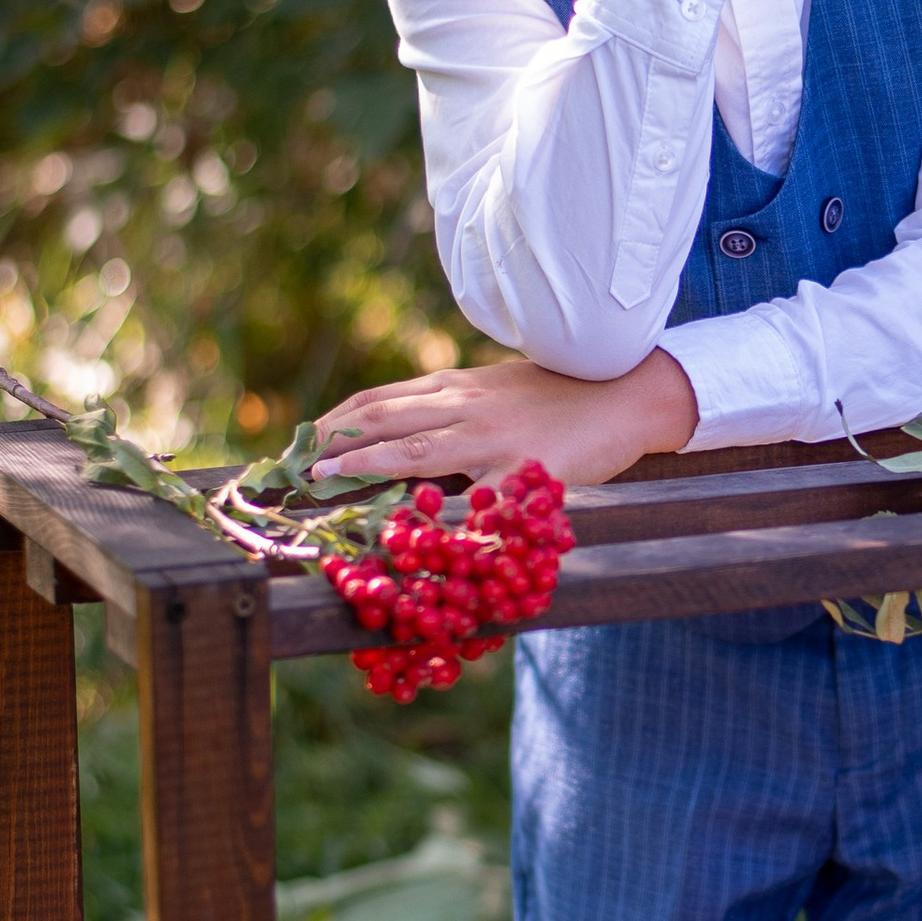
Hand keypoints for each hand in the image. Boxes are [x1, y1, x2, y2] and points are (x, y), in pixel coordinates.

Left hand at [309, 350, 698, 489]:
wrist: (628, 395)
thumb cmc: (566, 397)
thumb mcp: (500, 392)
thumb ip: (456, 408)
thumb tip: (409, 429)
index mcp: (457, 388)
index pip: (380, 400)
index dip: (335, 421)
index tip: (299, 442)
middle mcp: (465, 406)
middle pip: (381, 419)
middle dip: (330, 443)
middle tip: (293, 466)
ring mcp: (492, 438)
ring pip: (411, 448)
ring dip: (360, 464)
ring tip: (321, 480)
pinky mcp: (523, 471)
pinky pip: (475, 498)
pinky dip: (441, 514)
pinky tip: (411, 532)